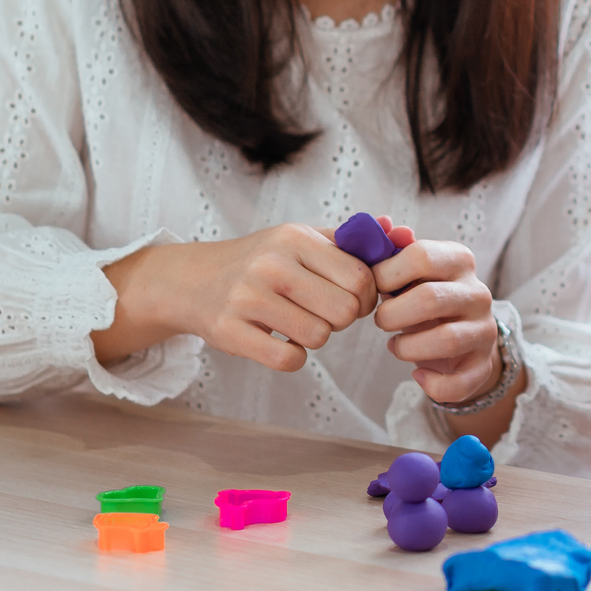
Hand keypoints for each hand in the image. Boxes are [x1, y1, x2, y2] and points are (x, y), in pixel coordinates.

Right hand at [100, 224, 376, 372]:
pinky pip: (288, 360)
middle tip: (325, 313)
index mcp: (295, 238)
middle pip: (345, 311)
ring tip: (297, 322)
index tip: (353, 299)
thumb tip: (398, 230)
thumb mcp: (300, 239)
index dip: (367, 296)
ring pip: (319, 336)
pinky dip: (293, 358)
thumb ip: (350, 240)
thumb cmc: (261, 261)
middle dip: (343, 319)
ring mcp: (247, 298)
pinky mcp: (229, 332)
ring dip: (316, 337)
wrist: (191, 281)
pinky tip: (280, 342)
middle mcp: (271, 264)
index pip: (362, 277)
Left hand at [369, 228, 499, 404]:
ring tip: (395, 345)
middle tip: (381, 320)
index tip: (374, 288)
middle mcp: (478, 292)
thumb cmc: (425, 297)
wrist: (462, 340)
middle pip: (430, 298)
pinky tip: (417, 373)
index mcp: (459, 260)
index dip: (386, 273)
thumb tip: (382, 223)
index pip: (421, 255)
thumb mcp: (410, 270)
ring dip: (407, 348)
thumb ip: (392, 246)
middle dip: (392, 314)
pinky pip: (458, 382)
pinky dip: (431, 382)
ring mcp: (484, 329)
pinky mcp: (482, 365)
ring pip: (446, 339)